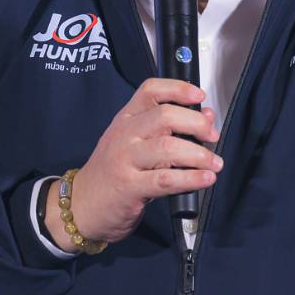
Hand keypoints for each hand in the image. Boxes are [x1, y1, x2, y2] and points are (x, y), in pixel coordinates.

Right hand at [46, 78, 220, 249]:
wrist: (81, 206)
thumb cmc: (112, 174)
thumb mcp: (135, 145)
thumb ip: (169, 130)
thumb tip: (207, 117)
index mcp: (126, 119)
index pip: (150, 91)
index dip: (178, 88)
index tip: (199, 96)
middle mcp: (124, 134)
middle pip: (165, 116)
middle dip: (196, 124)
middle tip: (212, 136)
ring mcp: (124, 160)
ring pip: (167, 147)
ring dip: (199, 155)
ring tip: (214, 163)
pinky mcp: (129, 186)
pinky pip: (165, 179)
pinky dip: (191, 178)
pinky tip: (205, 179)